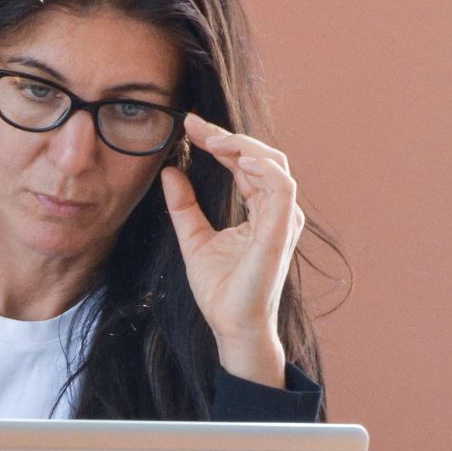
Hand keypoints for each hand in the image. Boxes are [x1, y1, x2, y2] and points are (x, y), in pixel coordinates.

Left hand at [160, 112, 306, 387]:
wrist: (230, 326)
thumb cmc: (220, 290)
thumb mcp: (193, 239)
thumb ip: (184, 206)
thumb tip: (169, 172)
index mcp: (260, 210)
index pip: (244, 163)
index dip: (219, 141)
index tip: (188, 126)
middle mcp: (276, 211)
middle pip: (260, 156)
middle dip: (228, 136)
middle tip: (194, 124)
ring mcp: (282, 220)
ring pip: (273, 164)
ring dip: (243, 146)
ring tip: (211, 139)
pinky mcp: (281, 231)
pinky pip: (281, 187)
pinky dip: (262, 168)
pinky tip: (237, 159)